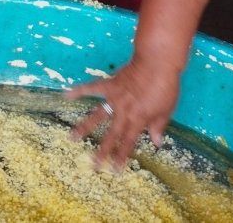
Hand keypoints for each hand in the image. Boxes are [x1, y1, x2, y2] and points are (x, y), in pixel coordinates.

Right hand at [65, 55, 180, 170]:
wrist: (157, 61)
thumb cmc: (165, 86)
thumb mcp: (166, 109)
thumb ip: (158, 126)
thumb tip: (156, 142)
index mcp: (138, 119)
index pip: (129, 142)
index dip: (122, 157)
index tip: (114, 170)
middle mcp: (124, 112)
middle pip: (111, 135)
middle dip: (102, 151)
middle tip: (93, 165)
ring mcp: (115, 98)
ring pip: (97, 116)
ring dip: (84, 127)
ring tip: (72, 138)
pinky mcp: (110, 84)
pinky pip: (92, 88)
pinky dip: (79, 91)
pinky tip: (67, 94)